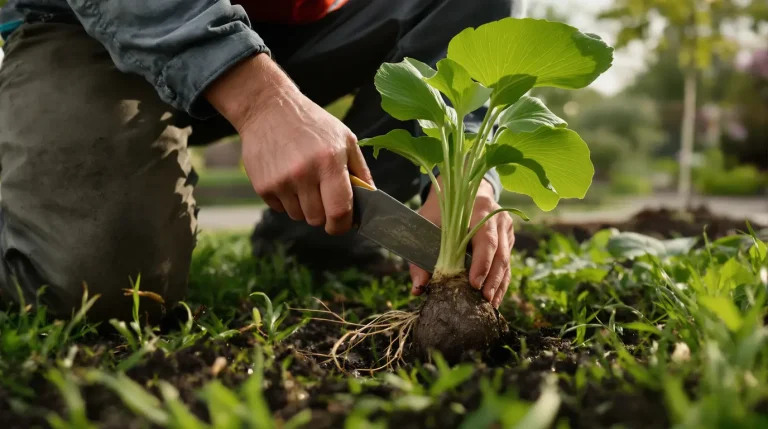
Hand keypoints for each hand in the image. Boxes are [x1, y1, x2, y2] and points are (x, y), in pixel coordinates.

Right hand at [205, 54, 373, 234]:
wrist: (268, 108)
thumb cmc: (312, 123)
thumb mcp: (345, 138)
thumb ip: (361, 170)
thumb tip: (371, 198)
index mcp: (329, 161)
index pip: (339, 211)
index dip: (343, 225)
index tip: (343, 224)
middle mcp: (304, 173)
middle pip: (318, 219)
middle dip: (324, 214)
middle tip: (323, 196)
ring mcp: (281, 181)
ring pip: (299, 216)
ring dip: (304, 207)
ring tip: (303, 181)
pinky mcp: (262, 186)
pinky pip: (280, 209)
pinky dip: (286, 200)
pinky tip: (286, 177)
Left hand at [410, 179, 514, 307]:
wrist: (460, 188)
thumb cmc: (441, 208)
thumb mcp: (427, 224)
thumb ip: (420, 256)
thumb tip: (418, 288)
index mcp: (480, 209)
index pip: (485, 239)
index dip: (482, 263)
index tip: (474, 284)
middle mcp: (498, 218)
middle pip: (500, 254)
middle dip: (492, 280)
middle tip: (484, 301)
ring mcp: (506, 229)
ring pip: (506, 261)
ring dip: (498, 285)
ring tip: (490, 306)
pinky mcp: (507, 240)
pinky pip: (507, 264)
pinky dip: (500, 282)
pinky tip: (494, 299)